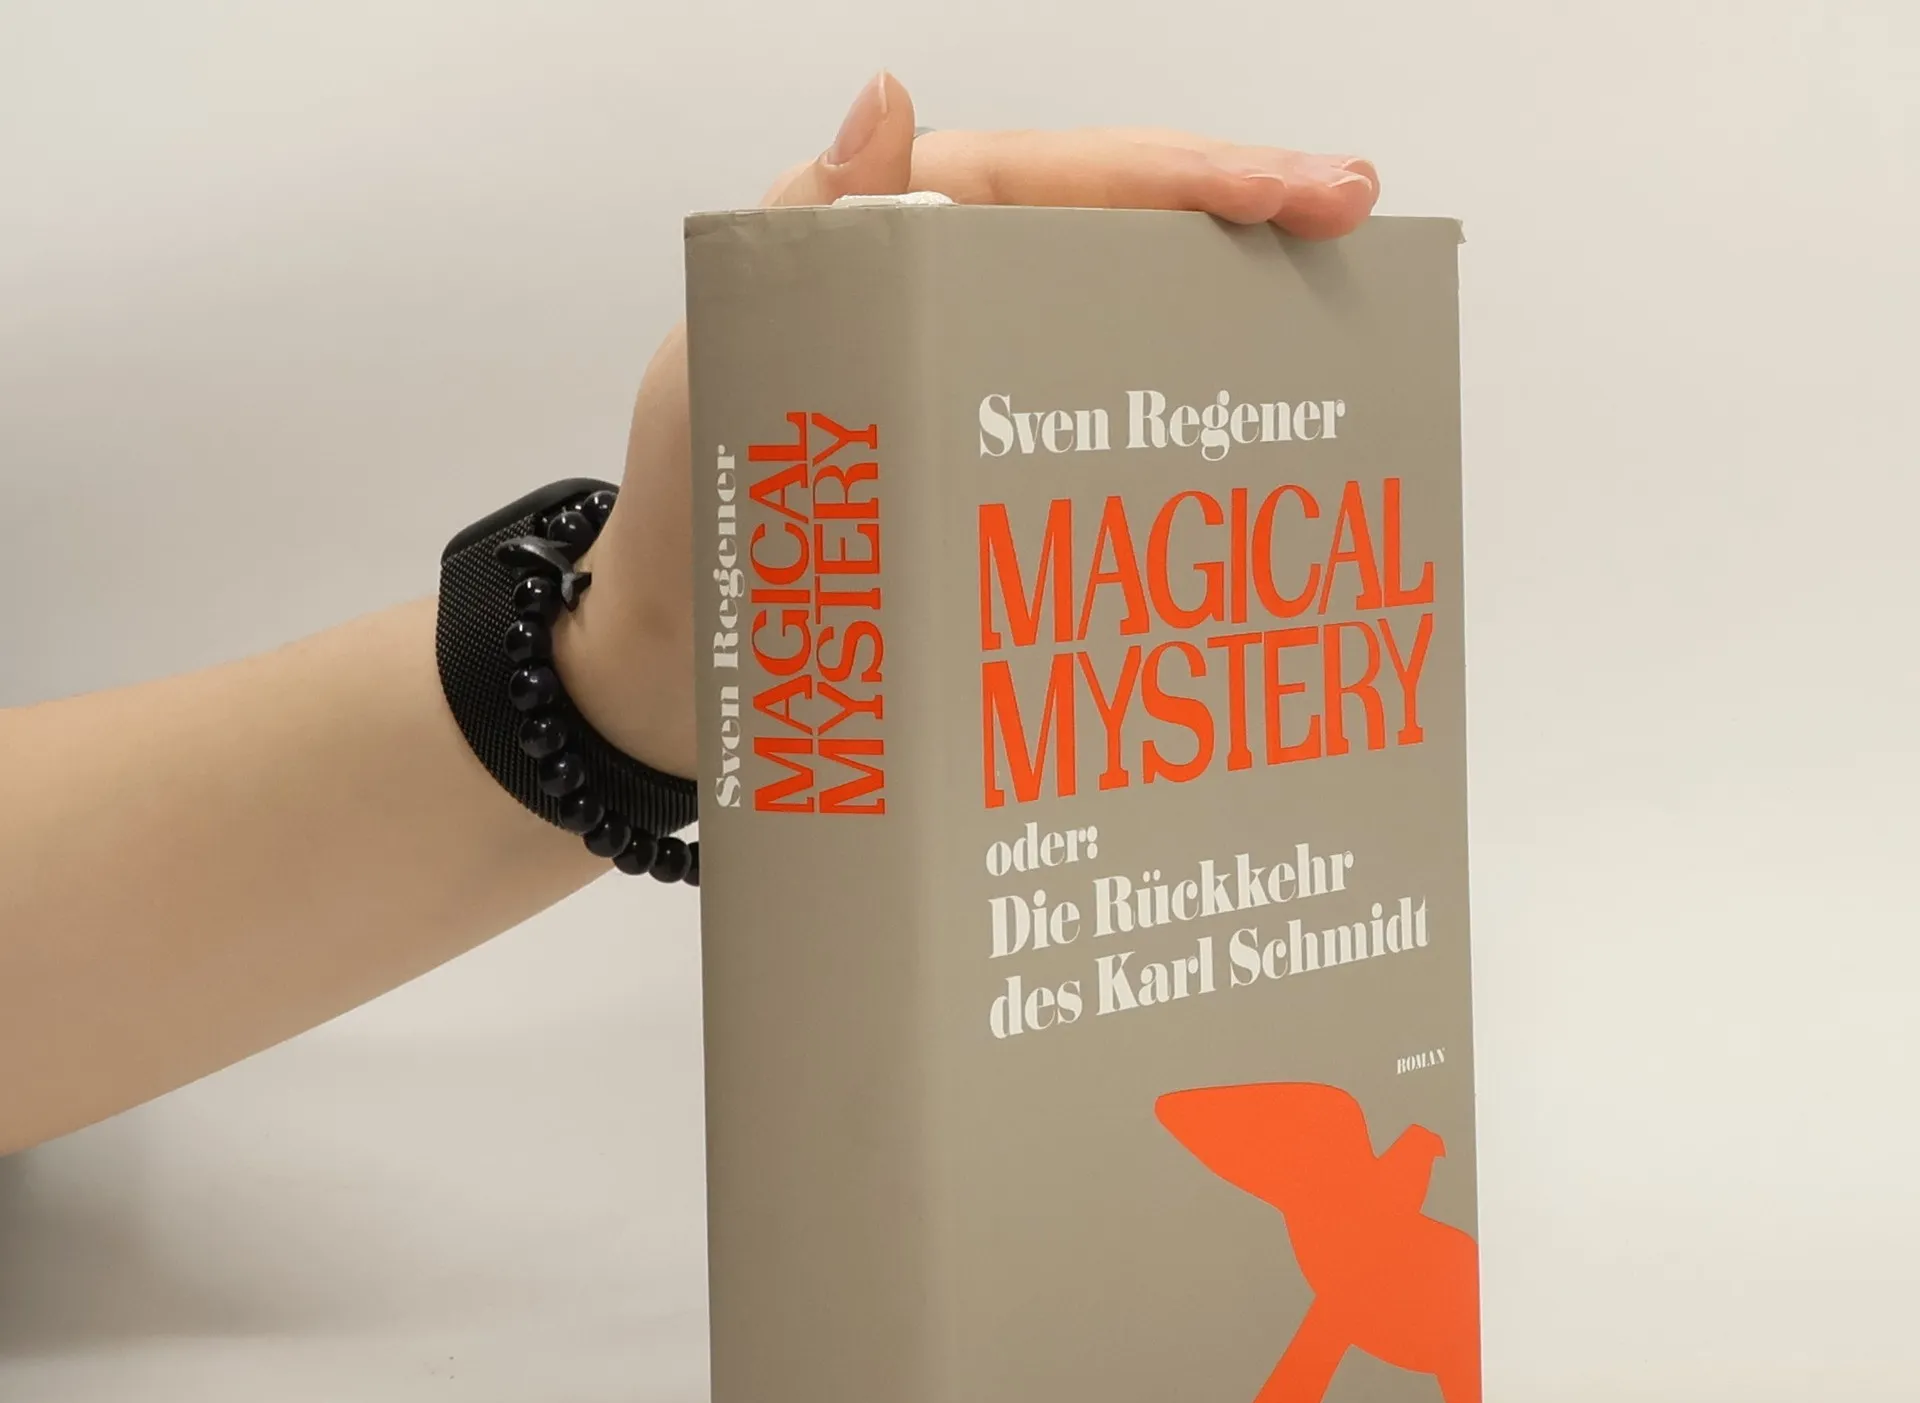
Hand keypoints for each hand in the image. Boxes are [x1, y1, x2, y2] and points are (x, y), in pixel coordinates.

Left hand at [559, 72, 1380, 778]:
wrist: (679, 665)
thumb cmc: (689, 509)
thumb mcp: (727, 354)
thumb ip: (808, 233)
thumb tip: (889, 100)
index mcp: (898, 242)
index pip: (1070, 179)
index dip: (1198, 175)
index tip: (1314, 190)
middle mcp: (950, 305)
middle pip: (1119, 243)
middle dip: (1240, 231)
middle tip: (1358, 233)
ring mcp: (978, 396)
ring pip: (1118, 338)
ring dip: (1217, 335)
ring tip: (1323, 339)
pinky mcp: (988, 481)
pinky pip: (1092, 441)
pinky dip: (1165, 448)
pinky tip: (1232, 473)